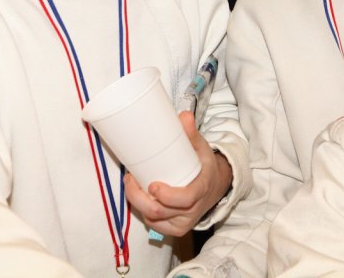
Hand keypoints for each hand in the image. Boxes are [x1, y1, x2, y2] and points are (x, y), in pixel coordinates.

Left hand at [125, 111, 231, 236]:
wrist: (214, 186)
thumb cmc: (204, 165)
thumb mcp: (201, 148)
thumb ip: (191, 134)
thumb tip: (183, 115)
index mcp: (201, 190)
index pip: (184, 199)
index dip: (166, 196)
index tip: (152, 185)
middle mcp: (192, 211)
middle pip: (160, 212)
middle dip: (139, 197)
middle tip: (129, 179)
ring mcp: (183, 222)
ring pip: (153, 220)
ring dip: (137, 203)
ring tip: (130, 184)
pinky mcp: (175, 229)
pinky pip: (154, 225)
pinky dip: (143, 212)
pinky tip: (138, 199)